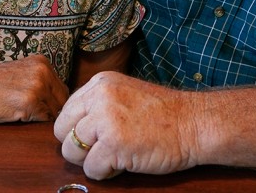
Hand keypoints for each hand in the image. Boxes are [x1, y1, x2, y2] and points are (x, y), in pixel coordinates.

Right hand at [0, 55, 68, 125]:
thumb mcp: (17, 76)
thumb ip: (36, 83)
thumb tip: (55, 103)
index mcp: (41, 62)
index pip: (61, 90)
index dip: (53, 105)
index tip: (41, 112)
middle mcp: (43, 70)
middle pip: (62, 101)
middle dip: (50, 113)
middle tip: (30, 119)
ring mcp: (37, 85)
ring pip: (54, 112)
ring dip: (41, 120)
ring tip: (19, 116)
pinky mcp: (29, 101)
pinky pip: (43, 120)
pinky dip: (33, 124)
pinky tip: (15, 118)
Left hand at [54, 72, 199, 179]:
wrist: (192, 123)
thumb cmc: (162, 114)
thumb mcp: (124, 95)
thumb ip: (99, 104)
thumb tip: (73, 127)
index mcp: (101, 82)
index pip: (67, 111)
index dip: (79, 130)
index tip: (97, 137)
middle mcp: (99, 96)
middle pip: (62, 131)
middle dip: (78, 146)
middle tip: (103, 150)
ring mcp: (105, 118)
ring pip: (71, 151)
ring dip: (91, 160)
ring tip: (115, 155)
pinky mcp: (113, 143)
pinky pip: (91, 169)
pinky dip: (105, 173)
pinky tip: (124, 163)